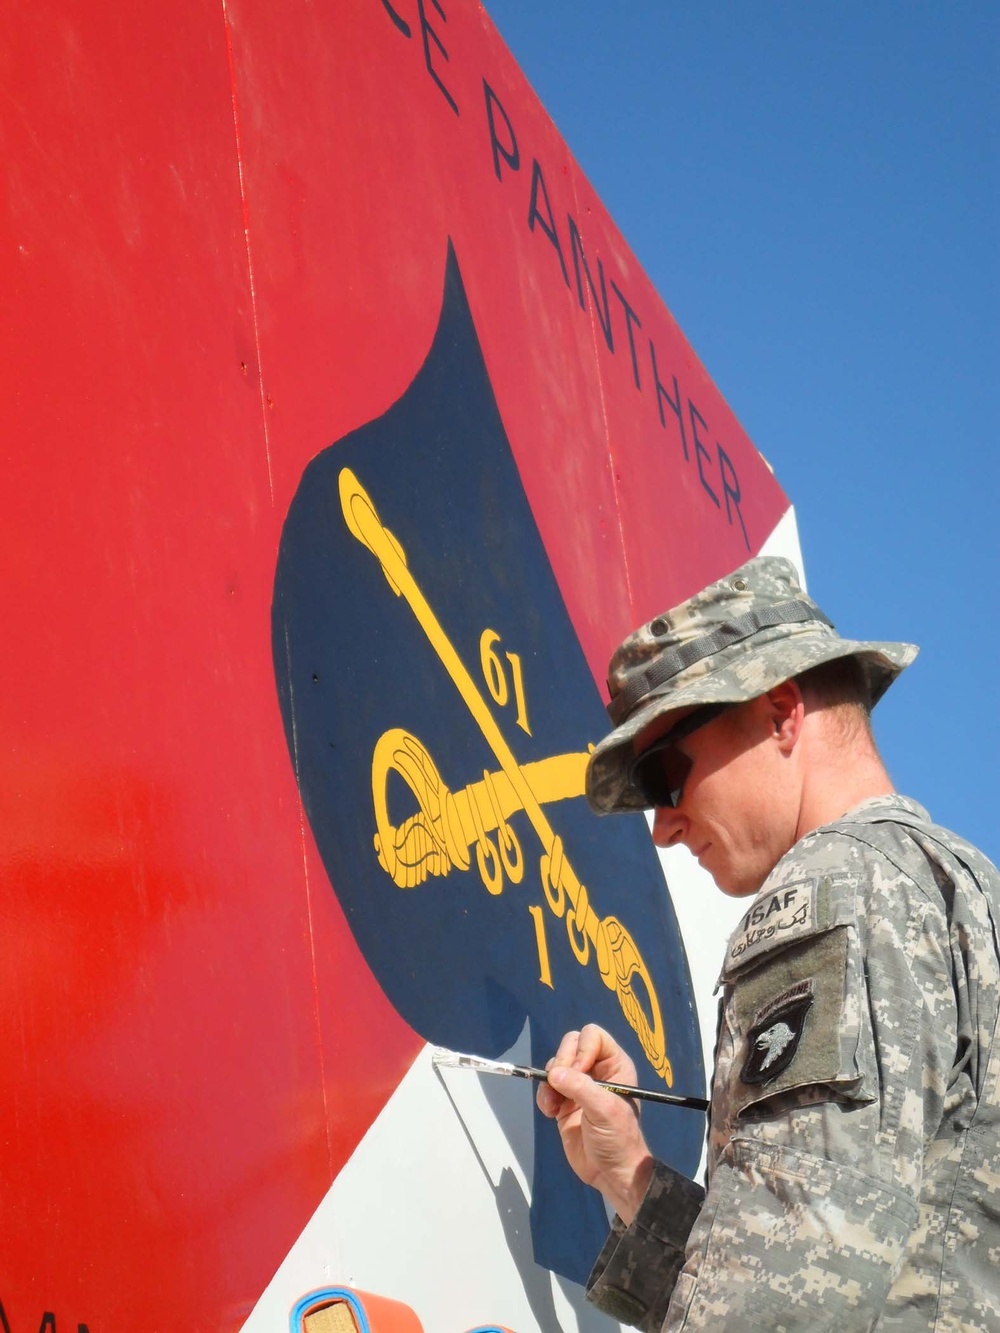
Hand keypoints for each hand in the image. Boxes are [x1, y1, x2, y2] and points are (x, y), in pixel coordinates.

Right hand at [536, 1025, 653, 1224]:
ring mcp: (578, 1086)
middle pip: (570, 1045)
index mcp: (615, 1065)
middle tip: (563, 1088)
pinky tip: (550, 1112)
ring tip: (554, 1105)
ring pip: (556, 1065)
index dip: (582, 1049)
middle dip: (562, 1064)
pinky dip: (543, 1096)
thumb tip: (553, 1073)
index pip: (593, 1036)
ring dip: (549, 1082)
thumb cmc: (617, 1139)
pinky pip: (547, 1086)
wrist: (611, 1174)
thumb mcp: (605, 1111)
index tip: (579, 1071)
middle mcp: (596, 1070)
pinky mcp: (564, 1102)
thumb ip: (580, 1088)